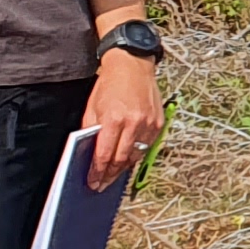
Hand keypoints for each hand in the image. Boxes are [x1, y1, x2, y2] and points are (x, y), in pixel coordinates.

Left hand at [82, 47, 163, 190]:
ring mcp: (149, 123)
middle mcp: (134, 123)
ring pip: (136, 155)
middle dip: (110, 174)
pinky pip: (148, 145)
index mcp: (114, 119)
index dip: (98, 171)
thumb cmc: (110, 83)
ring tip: (114, 173)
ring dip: (124, 166)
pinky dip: (137, 153)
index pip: (104, 154)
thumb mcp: (92, 107)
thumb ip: (92, 130)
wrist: (132, 64)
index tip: (93, 181)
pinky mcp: (159, 122)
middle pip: (121, 159)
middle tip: (102, 184)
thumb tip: (91, 152)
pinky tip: (128, 156)